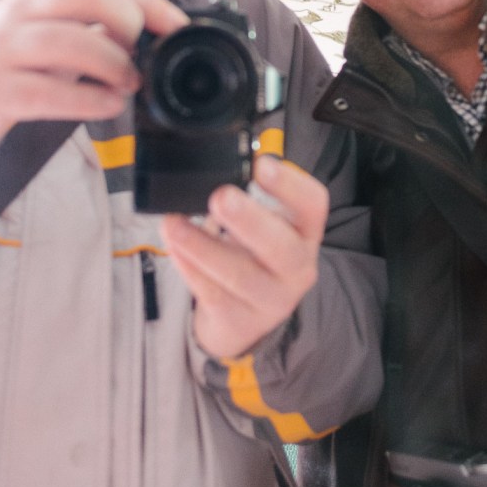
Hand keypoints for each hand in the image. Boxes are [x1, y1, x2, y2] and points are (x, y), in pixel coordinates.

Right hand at [0, 0, 188, 150]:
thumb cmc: (12, 62)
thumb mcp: (52, 32)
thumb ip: (96, 27)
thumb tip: (155, 33)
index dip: (148, 3)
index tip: (178, 27)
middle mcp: (20, 11)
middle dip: (128, 22)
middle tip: (142, 54)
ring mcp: (4, 49)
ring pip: (70, 42)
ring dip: (113, 64)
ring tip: (129, 83)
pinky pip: (48, 92)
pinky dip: (87, 99)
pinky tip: (108, 105)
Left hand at [162, 155, 329, 359]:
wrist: (247, 317)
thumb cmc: (253, 254)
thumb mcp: (264, 225)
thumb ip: (246, 197)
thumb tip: (209, 169)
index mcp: (306, 233)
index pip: (313, 205)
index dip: (290, 185)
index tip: (261, 165)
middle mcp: (296, 268)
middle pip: (281, 248)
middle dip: (249, 220)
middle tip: (220, 197)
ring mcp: (270, 300)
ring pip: (239, 275)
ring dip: (202, 247)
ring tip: (173, 224)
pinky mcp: (239, 320)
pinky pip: (211, 293)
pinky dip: (189, 267)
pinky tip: (173, 247)